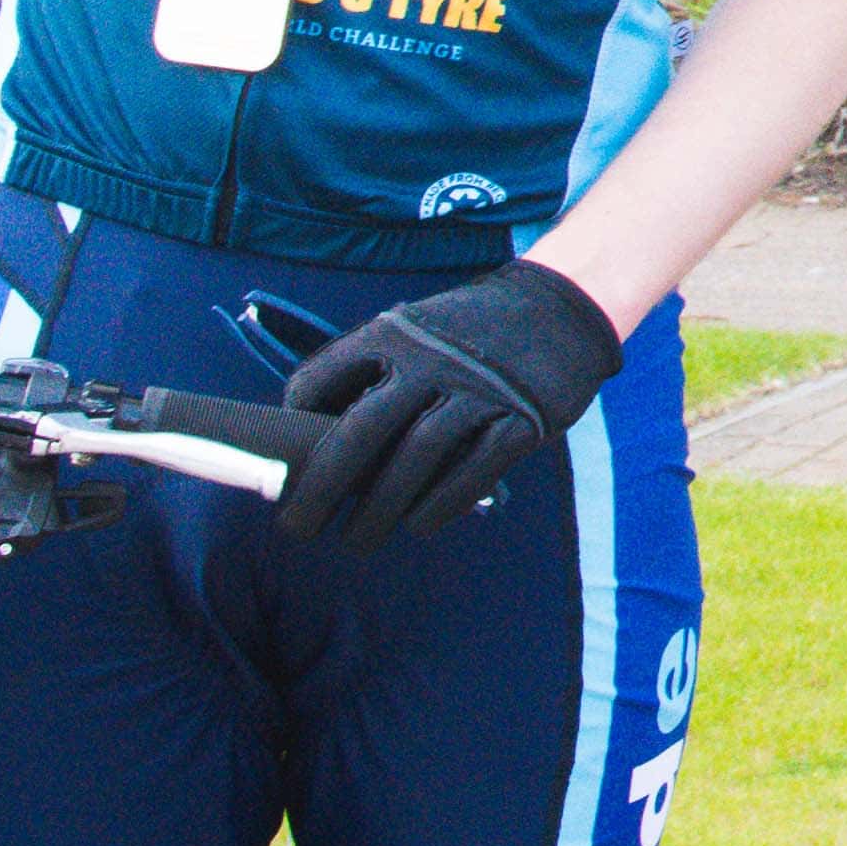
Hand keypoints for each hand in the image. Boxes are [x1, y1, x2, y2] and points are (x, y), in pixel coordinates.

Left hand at [271, 260, 629, 541]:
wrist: (562, 305)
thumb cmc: (469, 331)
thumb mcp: (415, 329)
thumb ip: (372, 372)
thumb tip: (318, 439)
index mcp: (394, 333)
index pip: (320, 382)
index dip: (294, 429)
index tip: (285, 466)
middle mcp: (432, 360)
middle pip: (361, 433)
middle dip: (322, 489)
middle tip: (300, 528)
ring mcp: (479, 390)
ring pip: (415, 460)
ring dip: (379, 511)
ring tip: (358, 540)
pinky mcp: (521, 419)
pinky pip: (473, 473)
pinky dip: (440, 506)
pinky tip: (419, 525)